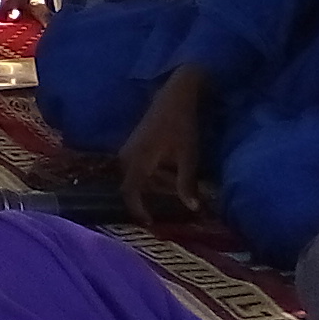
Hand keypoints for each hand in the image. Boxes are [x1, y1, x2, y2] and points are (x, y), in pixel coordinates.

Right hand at [118, 69, 211, 222]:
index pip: (130, 192)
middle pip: (132, 186)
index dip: (138, 210)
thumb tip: (192, 210)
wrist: (175, 96)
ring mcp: (127, 148)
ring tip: (175, 188)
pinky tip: (170, 172)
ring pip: (136, 176)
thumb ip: (186, 184)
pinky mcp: (132, 143)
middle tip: (170, 205)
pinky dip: (152, 174)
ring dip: (154, 185)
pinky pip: (137, 166)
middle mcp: (126, 156)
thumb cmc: (182, 125)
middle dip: (150, 198)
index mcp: (138, 161)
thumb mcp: (188, 157)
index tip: (151, 223)